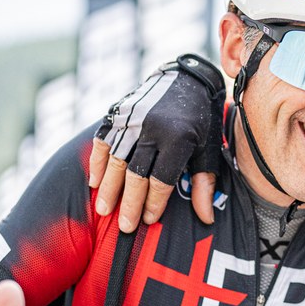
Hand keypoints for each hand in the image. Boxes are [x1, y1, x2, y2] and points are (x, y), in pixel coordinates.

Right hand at [89, 55, 224, 232]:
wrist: (188, 78)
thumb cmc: (201, 121)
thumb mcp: (208, 150)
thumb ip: (203, 183)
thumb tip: (206, 219)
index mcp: (178, 138)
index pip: (162, 179)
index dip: (154, 202)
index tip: (149, 220)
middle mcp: (152, 128)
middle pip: (136, 174)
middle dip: (129, 203)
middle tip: (124, 226)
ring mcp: (132, 118)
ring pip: (116, 160)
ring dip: (109, 187)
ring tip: (104, 210)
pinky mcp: (119, 111)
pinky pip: (103, 140)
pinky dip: (97, 161)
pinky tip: (95, 182)